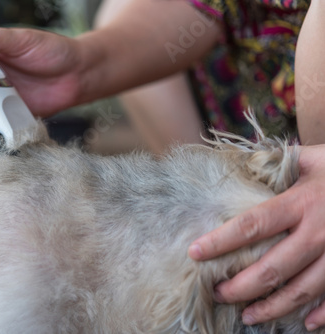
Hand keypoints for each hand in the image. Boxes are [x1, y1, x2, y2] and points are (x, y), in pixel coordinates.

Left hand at [188, 144, 324, 331]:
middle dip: (240, 286)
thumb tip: (237, 165)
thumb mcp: (310, 159)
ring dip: (272, 307)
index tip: (195, 253)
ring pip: (302, 290)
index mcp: (301, 202)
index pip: (251, 225)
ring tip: (247, 315)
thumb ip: (275, 163)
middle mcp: (319, 231)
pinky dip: (321, 315)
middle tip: (217, 293)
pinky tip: (304, 324)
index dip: (220, 241)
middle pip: (272, 268)